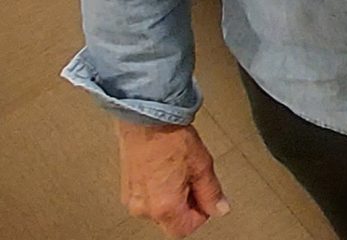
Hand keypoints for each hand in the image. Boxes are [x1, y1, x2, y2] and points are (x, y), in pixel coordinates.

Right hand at [115, 120, 227, 236]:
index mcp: (164, 206)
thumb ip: (212, 193)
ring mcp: (131, 197)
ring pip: (159, 210)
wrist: (146, 119)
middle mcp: (143, 207)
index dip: (199, 216)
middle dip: (186, 206)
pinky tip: (165, 170)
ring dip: (171, 198)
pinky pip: (147, 198)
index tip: (205, 200)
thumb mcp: (202, 166)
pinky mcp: (126, 187)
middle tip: (193, 181)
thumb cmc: (169, 137)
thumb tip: (219, 208)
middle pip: (171, 221)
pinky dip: (158, 190)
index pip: (184, 230)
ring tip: (178, 172)